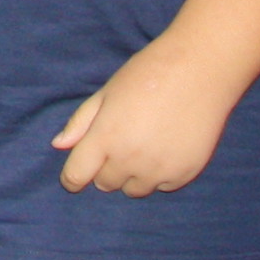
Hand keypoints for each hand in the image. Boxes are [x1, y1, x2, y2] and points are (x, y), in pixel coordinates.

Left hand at [53, 37, 238, 193]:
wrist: (200, 70)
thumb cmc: (148, 74)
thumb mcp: (107, 92)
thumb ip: (81, 122)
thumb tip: (58, 145)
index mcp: (105, 137)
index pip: (76, 176)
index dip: (72, 178)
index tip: (77, 174)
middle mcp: (130, 159)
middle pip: (105, 184)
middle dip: (106, 168)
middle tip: (121, 141)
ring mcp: (159, 169)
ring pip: (134, 189)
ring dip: (133, 175)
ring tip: (145, 144)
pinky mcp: (185, 174)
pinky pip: (163, 187)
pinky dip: (160, 175)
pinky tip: (166, 147)